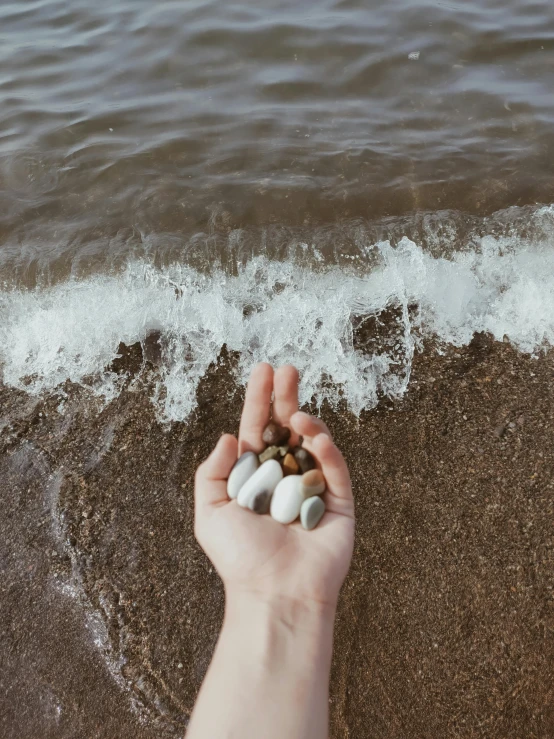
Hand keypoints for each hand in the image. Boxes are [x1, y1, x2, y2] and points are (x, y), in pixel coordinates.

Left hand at [194, 364, 354, 610]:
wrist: (275, 594)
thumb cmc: (240, 558)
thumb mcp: (210, 511)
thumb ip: (213, 471)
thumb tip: (229, 436)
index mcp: (254, 477)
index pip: (256, 429)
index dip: (259, 399)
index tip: (263, 370)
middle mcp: (283, 477)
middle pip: (286, 427)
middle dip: (286, 397)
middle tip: (287, 369)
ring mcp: (312, 488)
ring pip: (313, 443)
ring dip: (307, 422)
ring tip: (297, 414)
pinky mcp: (338, 503)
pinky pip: (335, 469)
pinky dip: (327, 450)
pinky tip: (316, 437)